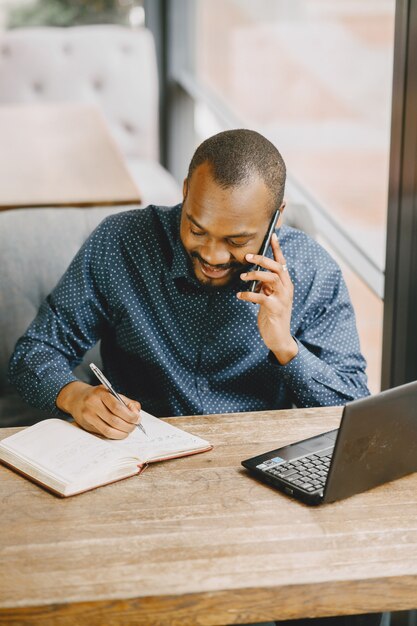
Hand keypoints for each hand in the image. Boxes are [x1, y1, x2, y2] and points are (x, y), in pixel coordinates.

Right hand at [56, 381, 141, 438]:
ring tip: (128, 431)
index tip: (137, 419)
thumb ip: (127, 402)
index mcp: (101, 393)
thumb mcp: (112, 393)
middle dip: (128, 426)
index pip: (117, 407)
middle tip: (134, 427)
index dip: (130, 416)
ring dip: (122, 433)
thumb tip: (136, 413)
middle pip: (114, 420)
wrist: (77, 398)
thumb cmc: (99, 396)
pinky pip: (103, 433)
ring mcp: (88, 415)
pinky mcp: (86, 425)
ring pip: (108, 430)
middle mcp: (92, 403)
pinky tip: (119, 433)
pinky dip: (114, 435)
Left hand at [237, 233, 297, 364]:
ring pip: (271, 278)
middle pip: (277, 267)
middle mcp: (287, 289)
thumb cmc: (273, 316)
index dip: (277, 249)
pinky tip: (239, 295)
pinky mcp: (275, 309)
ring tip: (242, 277)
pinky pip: (261, 297)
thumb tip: (254, 275)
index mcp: (286, 284)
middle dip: (262, 259)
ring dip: (255, 275)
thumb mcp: (269, 298)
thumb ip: (266, 287)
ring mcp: (283, 299)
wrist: (279, 339)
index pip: (282, 263)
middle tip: (247, 256)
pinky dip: (248, 294)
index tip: (273, 235)